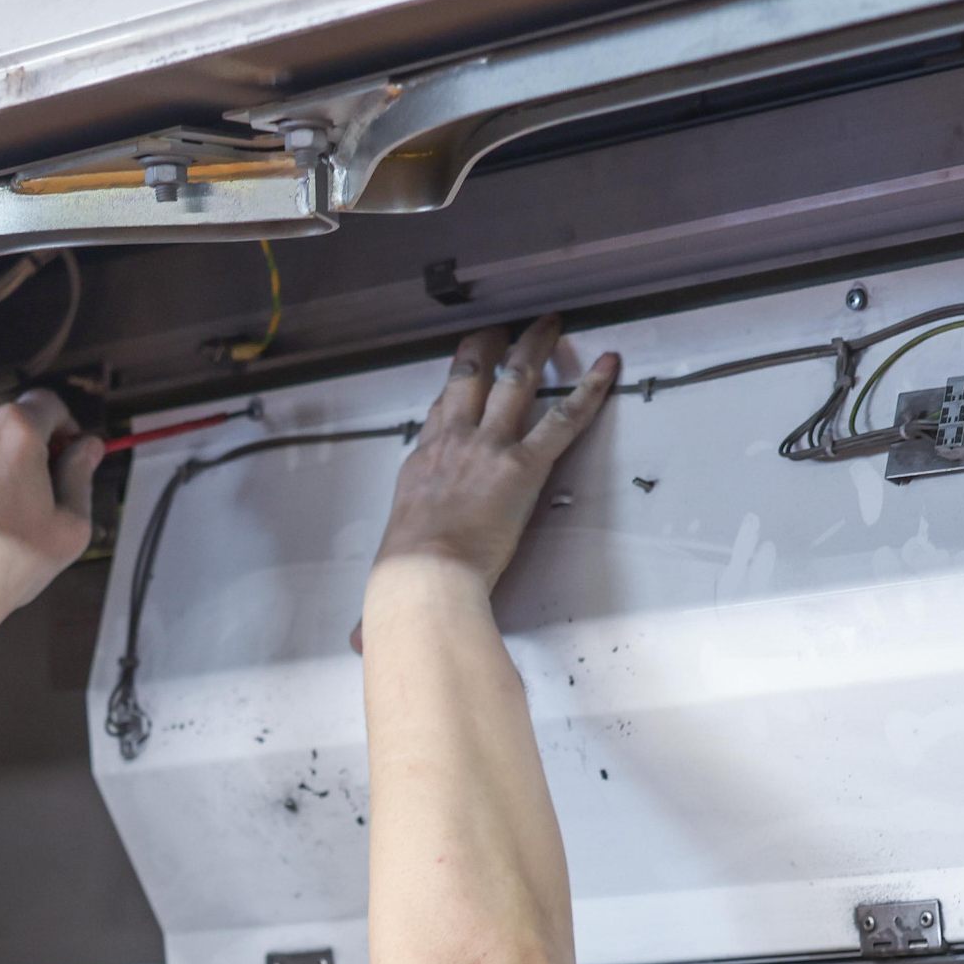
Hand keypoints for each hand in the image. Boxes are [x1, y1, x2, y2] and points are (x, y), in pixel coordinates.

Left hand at [0, 389, 102, 642]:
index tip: (62, 446)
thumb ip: (81, 476)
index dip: (62, 425)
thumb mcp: (68, 528)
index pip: (47, 403)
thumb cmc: (4, 566)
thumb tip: (87, 449)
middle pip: (5, 416)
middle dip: (20, 442)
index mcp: (15, 431)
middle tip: (26, 484)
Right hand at [370, 319, 619, 590]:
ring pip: (515, 381)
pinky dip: (590, 391)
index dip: (455, 389)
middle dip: (488, 347)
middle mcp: (453, 442)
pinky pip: (563, 419)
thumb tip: (357, 639)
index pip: (440, 412)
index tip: (465, 374)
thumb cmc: (403, 578)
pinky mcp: (524, 464)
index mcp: (422, 463)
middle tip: (504, 329)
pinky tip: (607, 367)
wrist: (424, 576)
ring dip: (536, 348)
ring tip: (551, 325)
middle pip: (471, 378)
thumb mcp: (388, 567)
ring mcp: (489, 447)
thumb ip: (386, 583)